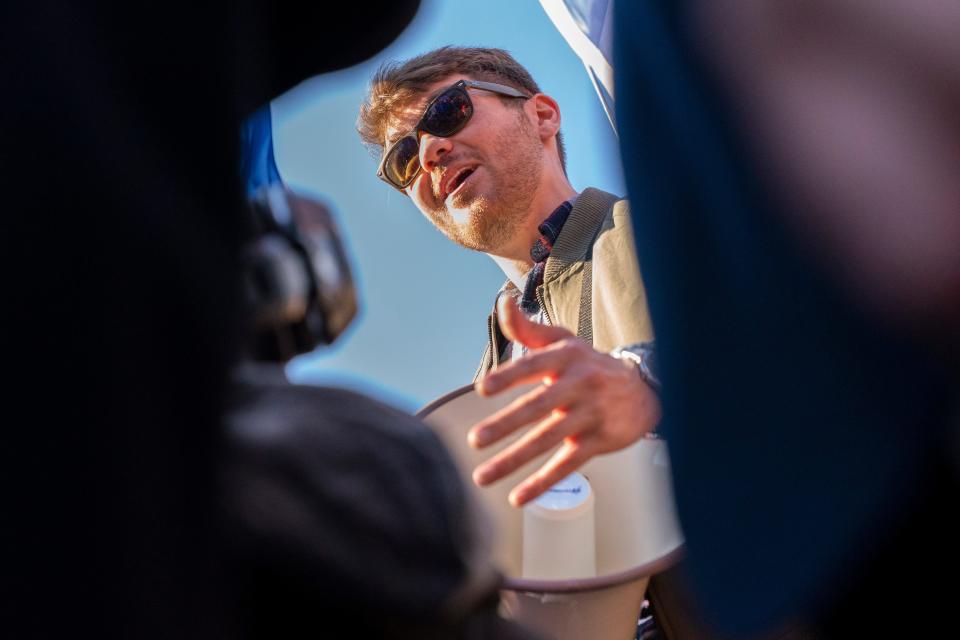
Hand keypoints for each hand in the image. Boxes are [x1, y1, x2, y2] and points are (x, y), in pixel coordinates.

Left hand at [469, 295, 659, 506]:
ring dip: (513, 459)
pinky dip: (542, 482)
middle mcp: (579, 385)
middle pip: (539, 407)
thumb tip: (502, 302)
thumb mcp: (563, 342)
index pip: (535, 365)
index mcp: (566, 358)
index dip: (510, 377)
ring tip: (482, 476)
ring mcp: (590, 415)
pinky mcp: (598, 441)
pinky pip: (567, 464)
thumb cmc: (589, 364)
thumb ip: (528, 329)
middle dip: (506, 424)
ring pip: (548, 440)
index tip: (483, 389)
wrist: (644, 390)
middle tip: (475, 439)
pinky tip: (518, 496)